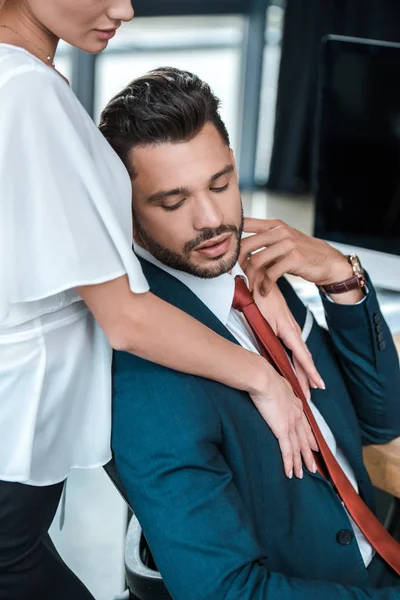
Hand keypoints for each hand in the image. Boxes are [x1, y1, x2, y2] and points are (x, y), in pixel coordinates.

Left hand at [241, 217, 352, 294]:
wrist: (328, 262)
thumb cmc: (301, 254)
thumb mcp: (282, 242)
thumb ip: (263, 242)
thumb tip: (238, 252)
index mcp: (274, 224)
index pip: (246, 223)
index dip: (233, 238)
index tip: (226, 254)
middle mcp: (279, 231)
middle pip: (246, 244)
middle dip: (237, 263)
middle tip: (234, 276)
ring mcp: (287, 243)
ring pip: (256, 260)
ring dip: (251, 278)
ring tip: (251, 286)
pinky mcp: (294, 258)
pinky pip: (271, 273)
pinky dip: (265, 285)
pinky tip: (265, 290)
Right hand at [250, 361, 317, 478]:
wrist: (263, 379)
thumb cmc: (266, 378)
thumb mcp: (279, 383)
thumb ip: (282, 391)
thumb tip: (279, 390)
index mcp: (296, 404)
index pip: (305, 425)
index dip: (310, 438)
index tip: (315, 447)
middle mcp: (296, 416)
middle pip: (304, 440)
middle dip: (308, 455)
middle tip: (313, 467)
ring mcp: (290, 424)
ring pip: (297, 448)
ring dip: (299, 463)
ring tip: (301, 474)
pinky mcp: (282, 430)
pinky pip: (287, 451)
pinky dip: (289, 463)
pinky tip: (290, 472)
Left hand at [251, 282, 324, 390]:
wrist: (259, 277)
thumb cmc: (257, 296)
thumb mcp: (260, 318)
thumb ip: (267, 336)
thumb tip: (273, 356)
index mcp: (287, 330)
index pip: (302, 356)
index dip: (310, 373)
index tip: (318, 386)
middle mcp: (292, 329)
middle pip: (303, 357)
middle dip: (308, 377)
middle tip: (310, 396)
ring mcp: (289, 326)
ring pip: (299, 351)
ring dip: (303, 369)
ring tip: (307, 384)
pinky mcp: (284, 323)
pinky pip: (294, 345)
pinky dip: (297, 358)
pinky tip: (296, 363)